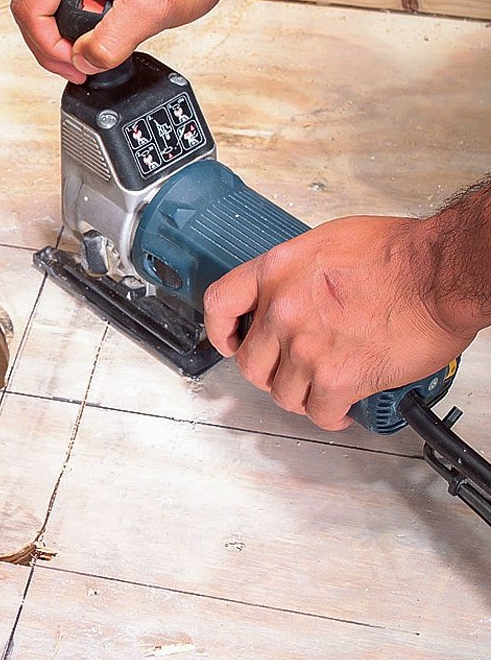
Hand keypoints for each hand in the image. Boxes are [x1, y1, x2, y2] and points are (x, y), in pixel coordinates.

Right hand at [10, 0, 237, 82]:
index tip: (75, 66)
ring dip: (64, 26)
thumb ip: (108, 45)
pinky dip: (77, 11)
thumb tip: (83, 62)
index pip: (30, 8)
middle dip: (52, 41)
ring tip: (94, 42)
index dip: (47, 48)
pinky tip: (101, 22)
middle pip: (32, 1)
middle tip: (79, 63)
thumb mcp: (149, 12)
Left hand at [203, 216, 476, 430]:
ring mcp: (306, 346)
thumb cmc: (399, 253)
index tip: (229, 341)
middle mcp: (282, 309)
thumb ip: (297, 272)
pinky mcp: (338, 378)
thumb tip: (292, 289)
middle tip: (287, 372)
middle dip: (269, 372)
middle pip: (250, 362)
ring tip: (319, 390)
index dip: (220, 330)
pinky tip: (340, 410)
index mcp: (276, 271)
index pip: (219, 304)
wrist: (440, 273)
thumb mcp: (328, 242)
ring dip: (301, 396)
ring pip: (283, 393)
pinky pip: (319, 412)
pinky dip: (330, 416)